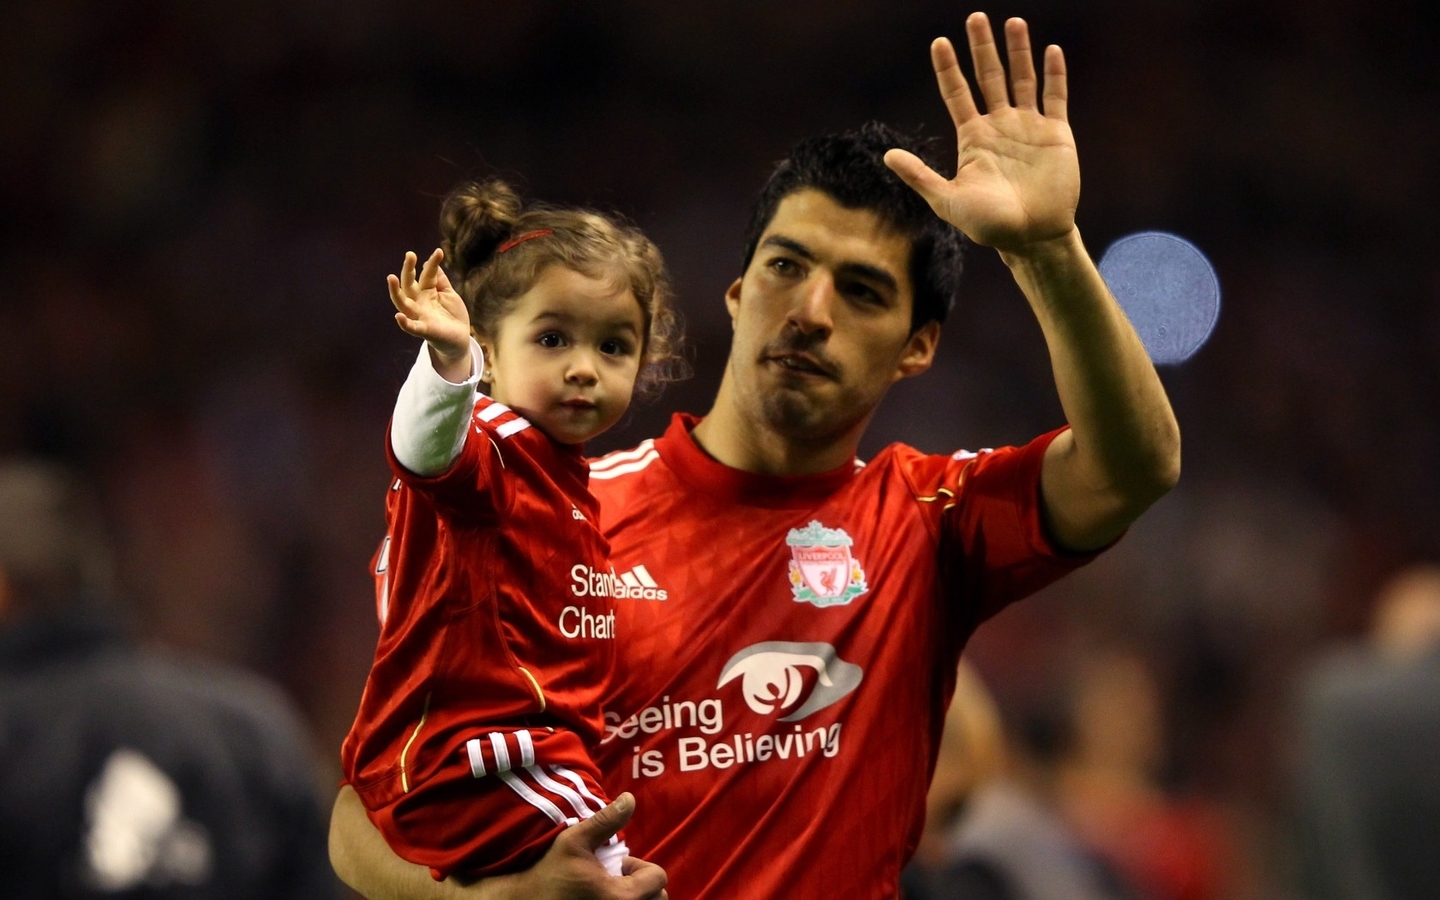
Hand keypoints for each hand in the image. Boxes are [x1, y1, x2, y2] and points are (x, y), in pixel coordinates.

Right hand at [389, 248, 472, 373]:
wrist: (459, 338)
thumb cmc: (452, 315)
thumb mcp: (448, 294)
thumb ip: (440, 280)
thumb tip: (431, 263)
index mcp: (425, 291)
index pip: (426, 274)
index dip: (432, 263)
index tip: (438, 252)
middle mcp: (418, 302)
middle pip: (409, 284)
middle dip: (408, 270)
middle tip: (410, 255)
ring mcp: (419, 315)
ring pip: (403, 303)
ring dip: (395, 291)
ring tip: (391, 277)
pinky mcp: (424, 330)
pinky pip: (411, 327)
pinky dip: (404, 323)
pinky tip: (398, 316)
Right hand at [508, 793, 667, 899]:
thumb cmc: (549, 872)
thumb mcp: (575, 840)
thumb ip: (606, 821)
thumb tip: (630, 798)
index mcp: (621, 897)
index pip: (658, 879)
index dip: (640, 866)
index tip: (617, 864)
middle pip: (658, 898)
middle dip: (644, 885)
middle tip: (617, 878)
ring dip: (636, 896)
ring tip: (611, 889)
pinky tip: (601, 898)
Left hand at [885, 13, 1079, 253]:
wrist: (1032, 238)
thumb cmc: (988, 225)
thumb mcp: (947, 200)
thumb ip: (920, 176)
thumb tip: (887, 156)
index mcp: (973, 138)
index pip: (957, 94)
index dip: (948, 69)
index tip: (939, 43)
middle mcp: (1000, 127)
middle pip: (989, 77)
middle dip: (982, 48)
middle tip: (975, 17)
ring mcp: (1028, 127)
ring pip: (1022, 79)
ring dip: (1018, 51)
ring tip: (1013, 22)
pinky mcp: (1056, 134)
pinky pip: (1055, 97)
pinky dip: (1054, 74)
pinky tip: (1050, 50)